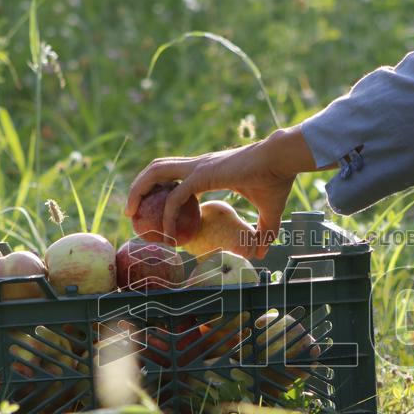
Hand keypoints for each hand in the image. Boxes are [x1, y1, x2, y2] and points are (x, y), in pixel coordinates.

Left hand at [124, 127, 319, 258]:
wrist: (283, 159)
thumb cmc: (278, 180)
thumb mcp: (269, 212)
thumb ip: (262, 232)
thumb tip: (261, 254)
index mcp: (208, 169)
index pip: (174, 175)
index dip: (161, 191)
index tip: (156, 214)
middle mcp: (198, 165)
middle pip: (157, 169)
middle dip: (138, 188)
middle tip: (131, 212)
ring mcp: (198, 168)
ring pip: (155, 175)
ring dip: (138, 193)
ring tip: (131, 215)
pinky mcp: (202, 176)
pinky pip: (175, 198)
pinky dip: (167, 216)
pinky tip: (168, 235)